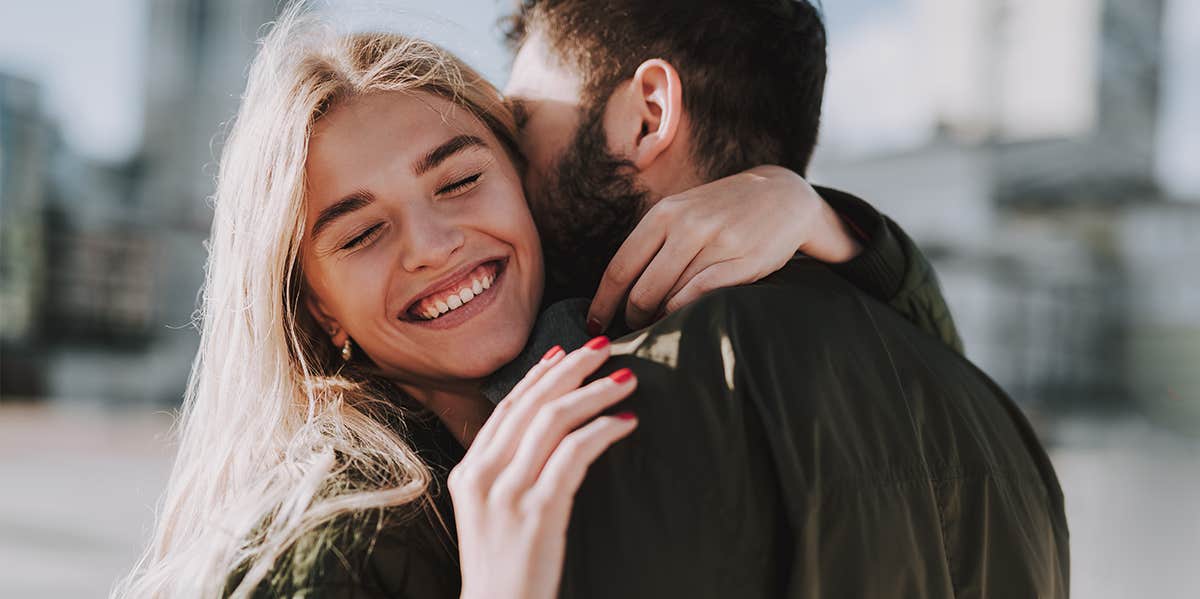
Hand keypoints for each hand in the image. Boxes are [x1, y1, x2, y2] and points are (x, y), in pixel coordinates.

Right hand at [450, 338, 637, 598]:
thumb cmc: (506, 567)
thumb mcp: (492, 512)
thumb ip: (508, 472)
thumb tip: (543, 430)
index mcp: (470, 471)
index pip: (507, 407)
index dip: (540, 374)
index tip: (566, 351)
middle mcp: (483, 475)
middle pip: (531, 403)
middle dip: (571, 369)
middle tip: (605, 347)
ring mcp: (508, 493)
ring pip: (554, 420)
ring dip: (594, 392)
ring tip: (626, 380)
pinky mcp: (537, 512)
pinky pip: (574, 454)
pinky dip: (603, 431)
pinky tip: (626, 423)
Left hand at [587, 165, 863, 331]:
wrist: (783, 196)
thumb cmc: (722, 212)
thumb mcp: (682, 213)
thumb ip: (652, 244)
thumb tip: (616, 292)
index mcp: (663, 214)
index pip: (620, 268)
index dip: (602, 302)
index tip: (594, 324)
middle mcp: (686, 226)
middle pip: (641, 290)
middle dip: (631, 318)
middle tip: (630, 331)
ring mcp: (715, 244)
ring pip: (669, 297)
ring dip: (657, 320)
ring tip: (654, 329)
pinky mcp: (742, 262)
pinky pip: (699, 298)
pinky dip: (683, 314)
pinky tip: (680, 320)